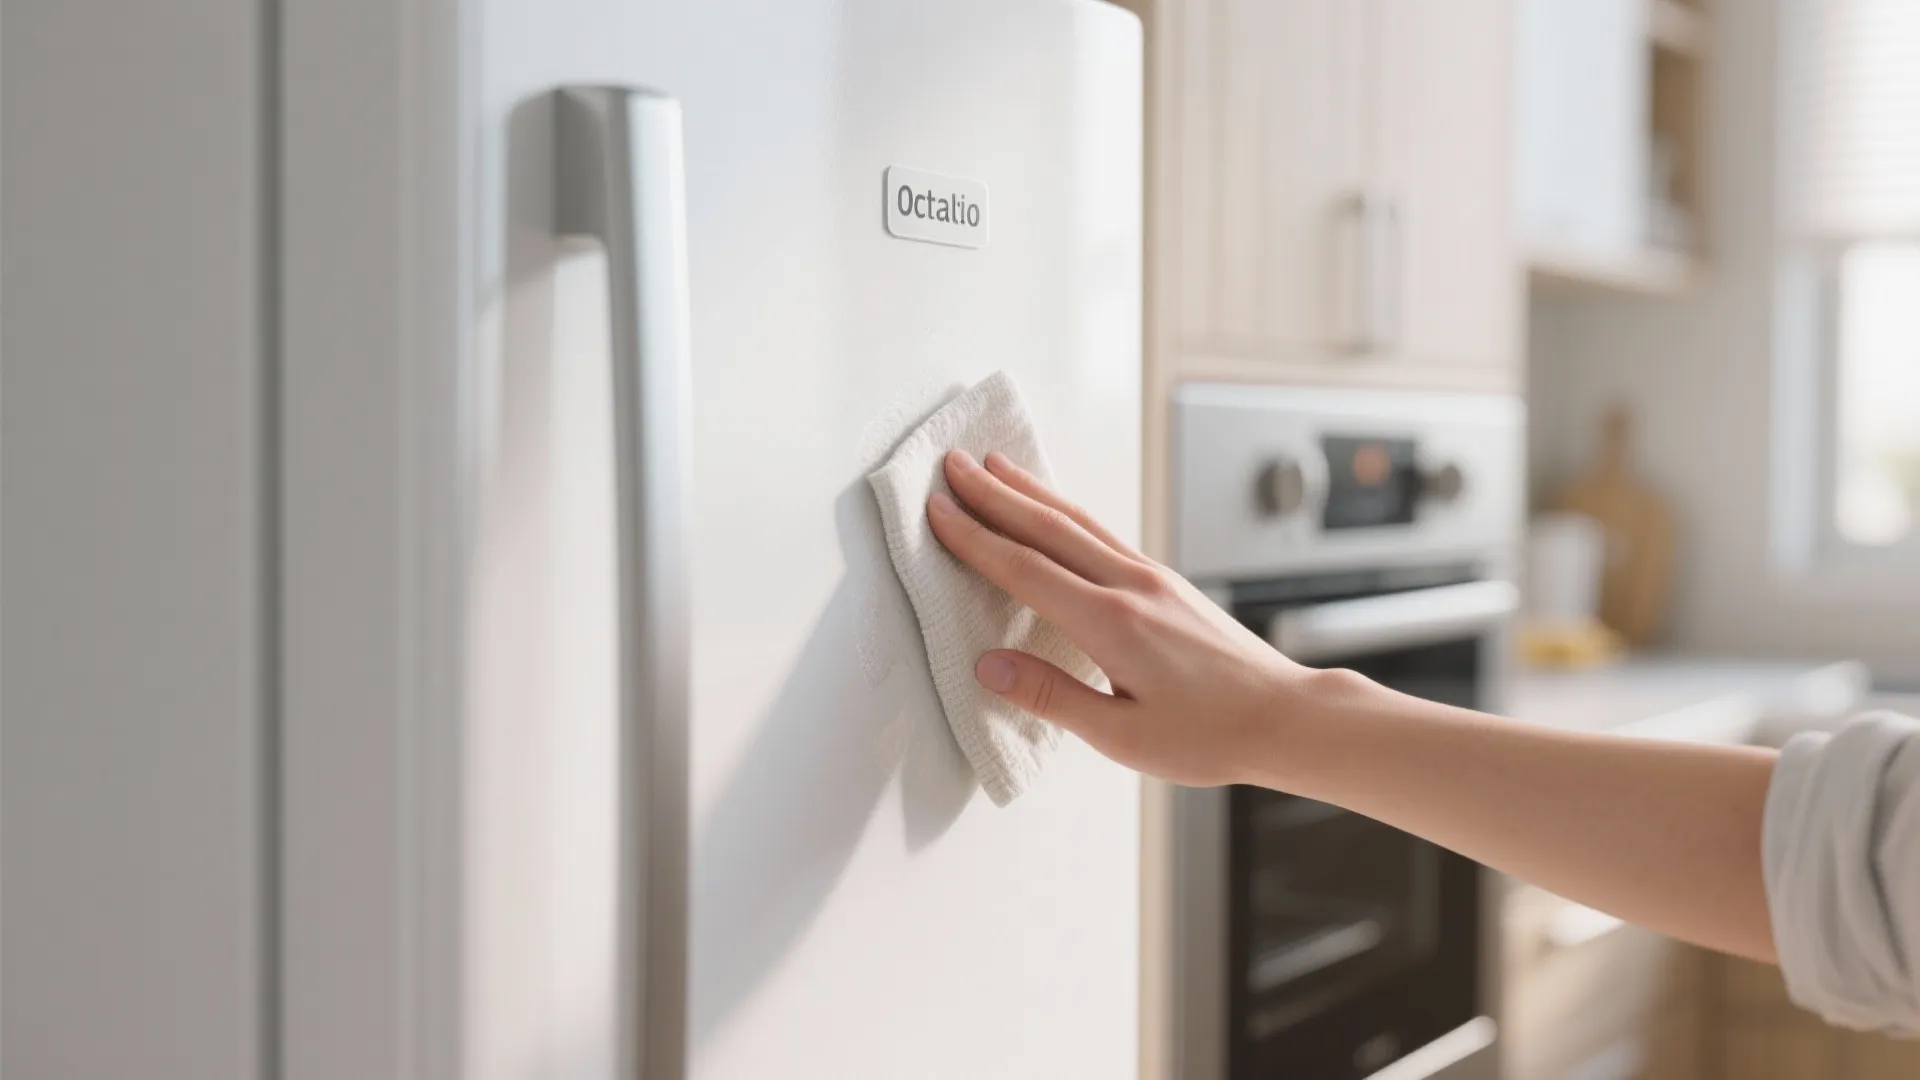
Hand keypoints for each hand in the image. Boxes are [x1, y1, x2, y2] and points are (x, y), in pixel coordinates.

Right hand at [926, 449, 1335, 786]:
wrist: (1284, 716)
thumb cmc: (1208, 735)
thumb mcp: (1121, 735)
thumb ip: (1051, 697)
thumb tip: (989, 667)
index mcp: (1111, 623)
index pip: (1024, 570)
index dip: (975, 539)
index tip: (937, 510)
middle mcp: (1129, 585)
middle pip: (1047, 527)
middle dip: (994, 494)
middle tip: (952, 464)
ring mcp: (1151, 577)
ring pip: (1078, 521)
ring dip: (1030, 491)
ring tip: (994, 464)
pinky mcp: (1165, 581)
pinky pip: (1102, 532)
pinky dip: (1066, 510)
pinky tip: (1054, 508)